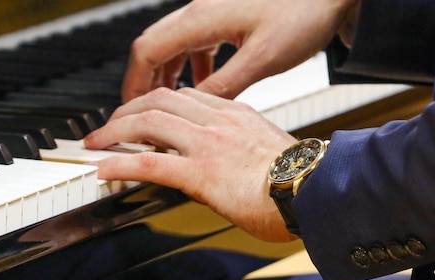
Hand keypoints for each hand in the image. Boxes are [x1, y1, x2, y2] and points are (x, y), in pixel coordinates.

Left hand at [84, 87, 298, 241]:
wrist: (319, 192)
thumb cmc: (302, 179)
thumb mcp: (269, 150)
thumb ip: (242, 146)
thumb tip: (224, 160)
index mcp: (236, 114)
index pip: (185, 96)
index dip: (155, 103)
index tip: (141, 114)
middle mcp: (218, 122)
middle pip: (159, 100)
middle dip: (126, 110)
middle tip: (109, 126)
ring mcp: (208, 144)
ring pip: (148, 123)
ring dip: (115, 131)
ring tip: (97, 143)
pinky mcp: (201, 173)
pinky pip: (150, 162)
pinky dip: (121, 163)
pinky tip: (104, 169)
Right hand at [122, 0, 358, 101]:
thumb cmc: (305, 12)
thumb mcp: (263, 58)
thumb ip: (225, 85)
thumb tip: (195, 109)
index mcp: (201, 19)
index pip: (147, 51)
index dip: (133, 85)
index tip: (128, 111)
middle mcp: (199, 11)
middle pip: (152, 46)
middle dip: (144, 81)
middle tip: (141, 113)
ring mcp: (210, 11)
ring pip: (171, 44)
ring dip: (166, 74)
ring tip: (169, 106)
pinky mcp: (224, 16)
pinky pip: (193, 42)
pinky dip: (189, 66)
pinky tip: (202, 85)